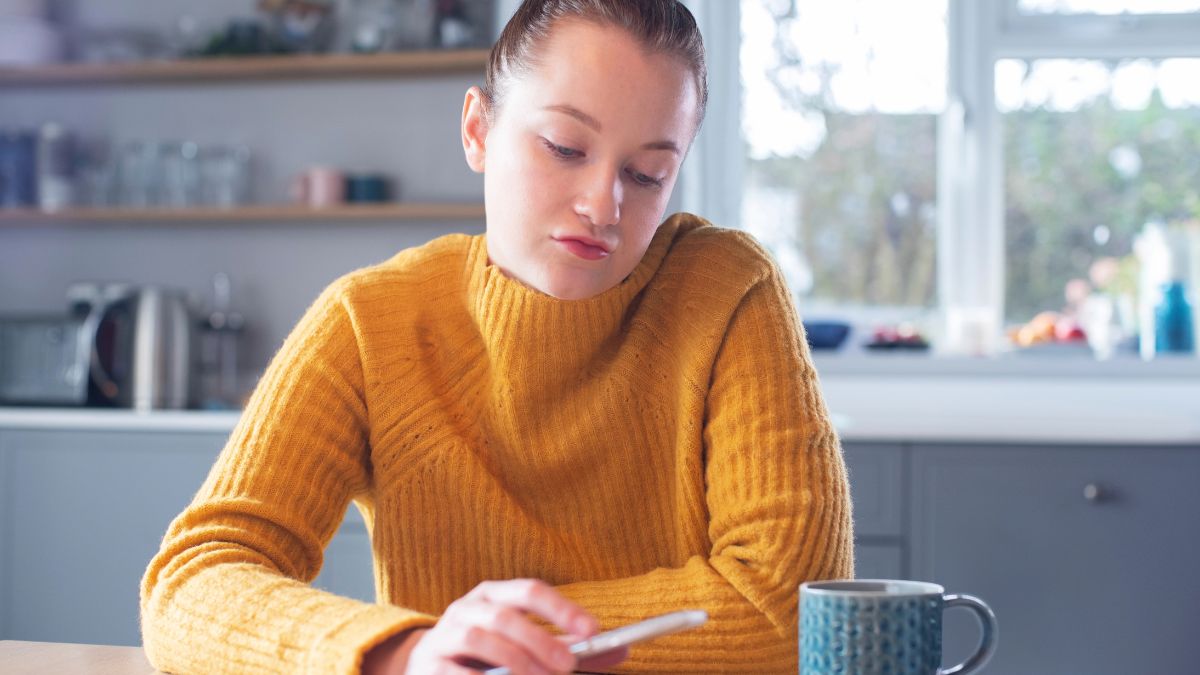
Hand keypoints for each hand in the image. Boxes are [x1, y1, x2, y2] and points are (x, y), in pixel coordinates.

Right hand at [378, 578, 626, 673]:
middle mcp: (467, 607)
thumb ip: (569, 650)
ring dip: (514, 658)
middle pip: (505, 615)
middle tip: (568, 664)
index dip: (561, 609)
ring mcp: (444, 634)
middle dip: (540, 639)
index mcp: (494, 595)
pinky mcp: (428, 665)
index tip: (592, 631)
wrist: (429, 668)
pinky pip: (454, 669)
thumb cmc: (488, 656)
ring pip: (479, 637)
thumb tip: (620, 650)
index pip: (530, 591)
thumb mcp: (527, 647)